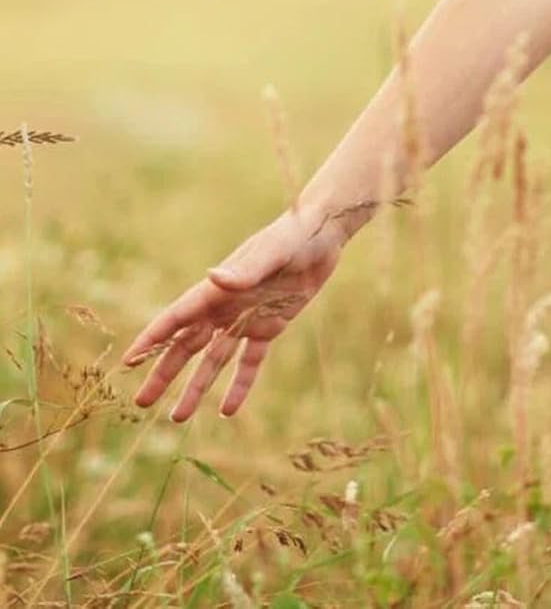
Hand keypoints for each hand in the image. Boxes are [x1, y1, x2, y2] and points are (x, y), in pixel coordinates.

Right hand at [119, 201, 346, 421]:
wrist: (323, 232)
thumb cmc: (294, 234)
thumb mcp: (272, 251)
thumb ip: (245, 269)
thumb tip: (212, 276)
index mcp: (218, 289)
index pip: (177, 318)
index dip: (152, 339)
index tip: (127, 363)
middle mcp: (226, 306)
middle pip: (187, 345)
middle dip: (164, 373)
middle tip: (141, 402)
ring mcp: (246, 317)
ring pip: (214, 359)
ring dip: (197, 387)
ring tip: (178, 418)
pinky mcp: (271, 325)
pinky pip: (250, 361)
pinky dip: (240, 384)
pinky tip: (229, 410)